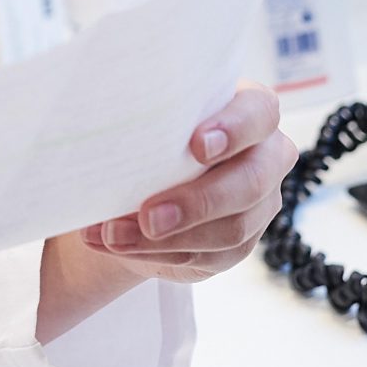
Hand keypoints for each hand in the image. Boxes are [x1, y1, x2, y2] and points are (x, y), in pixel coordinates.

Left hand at [83, 81, 296, 285]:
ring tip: (114, 235)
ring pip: (231, 228)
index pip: (259, 112)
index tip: (197, 146)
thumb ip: (146, 117)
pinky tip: (119, 245)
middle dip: (196, 202)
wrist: (145, 182)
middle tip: (148, 216)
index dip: (234, 129)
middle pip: (250, 181)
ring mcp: (259, 204)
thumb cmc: (150, 134)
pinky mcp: (240, 243)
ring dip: (167, 238)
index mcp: (249, 110)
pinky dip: (155, 253)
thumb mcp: (150, 118)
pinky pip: (207, 256)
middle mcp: (265, 156)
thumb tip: (101, 123)